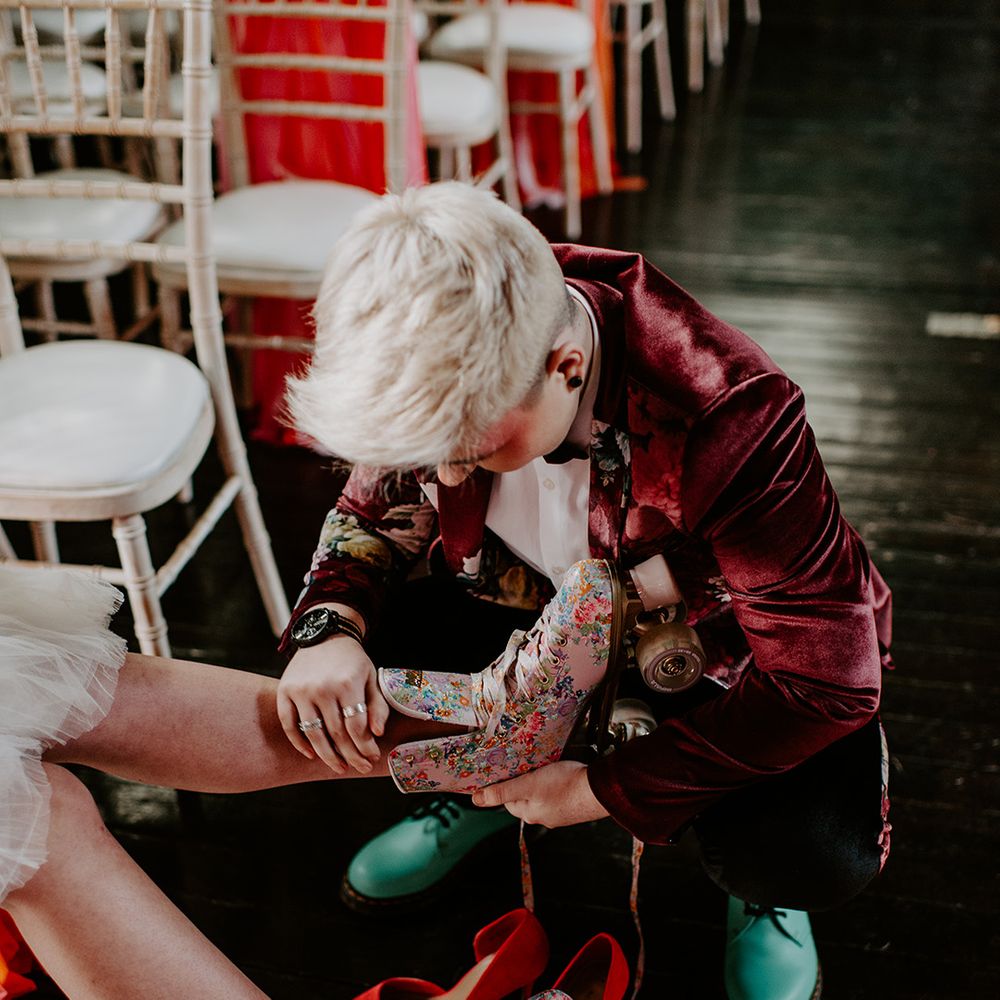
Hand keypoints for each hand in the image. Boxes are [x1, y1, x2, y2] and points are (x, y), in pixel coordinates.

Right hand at [277, 635, 389, 774]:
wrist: (323, 636)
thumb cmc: (351, 660)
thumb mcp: (371, 676)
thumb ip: (377, 705)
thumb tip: (377, 733)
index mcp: (347, 683)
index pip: (357, 726)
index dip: (366, 746)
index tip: (373, 757)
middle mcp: (322, 688)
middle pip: (336, 733)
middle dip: (351, 755)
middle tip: (359, 768)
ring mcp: (301, 690)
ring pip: (313, 734)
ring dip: (327, 756)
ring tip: (339, 767)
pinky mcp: (284, 691)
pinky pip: (289, 725)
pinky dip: (299, 743)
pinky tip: (312, 754)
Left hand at [471, 761, 609, 827]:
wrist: (600, 789)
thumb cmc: (565, 785)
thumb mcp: (528, 784)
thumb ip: (502, 791)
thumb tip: (476, 800)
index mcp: (530, 814)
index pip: (508, 799)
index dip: (506, 783)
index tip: (509, 769)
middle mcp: (545, 816)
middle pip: (525, 796)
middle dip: (526, 780)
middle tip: (530, 765)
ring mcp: (561, 812)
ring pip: (542, 794)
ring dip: (542, 781)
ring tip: (547, 767)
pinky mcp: (574, 805)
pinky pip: (559, 793)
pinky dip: (558, 783)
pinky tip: (563, 774)